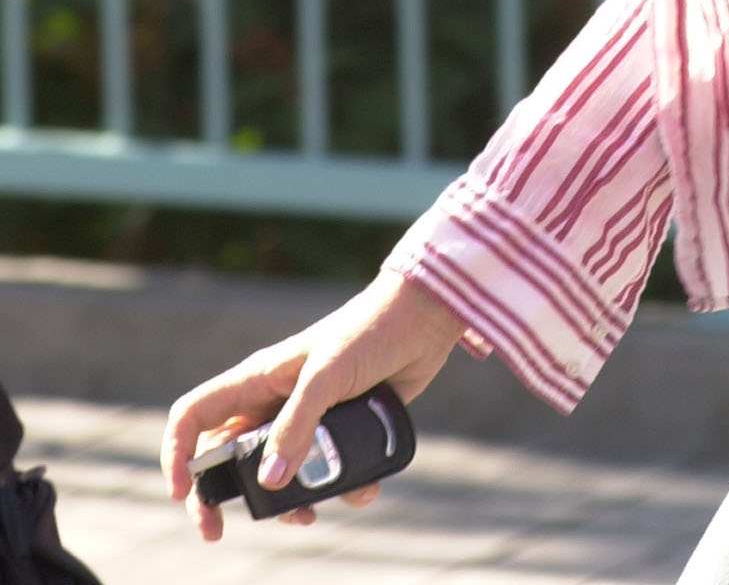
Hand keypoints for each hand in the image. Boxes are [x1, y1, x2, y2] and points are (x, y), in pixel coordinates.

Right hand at [161, 268, 464, 541]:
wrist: (426, 319)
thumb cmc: (370, 332)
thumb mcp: (328, 376)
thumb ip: (298, 427)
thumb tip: (268, 483)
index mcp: (259, 379)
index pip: (197, 415)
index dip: (178, 452)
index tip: (182, 493)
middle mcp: (275, 401)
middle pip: (229, 458)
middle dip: (226, 497)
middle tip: (221, 532)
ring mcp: (308, 417)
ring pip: (279, 474)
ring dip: (290, 502)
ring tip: (313, 514)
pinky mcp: (342, 429)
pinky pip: (327, 471)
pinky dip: (340, 488)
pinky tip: (364, 490)